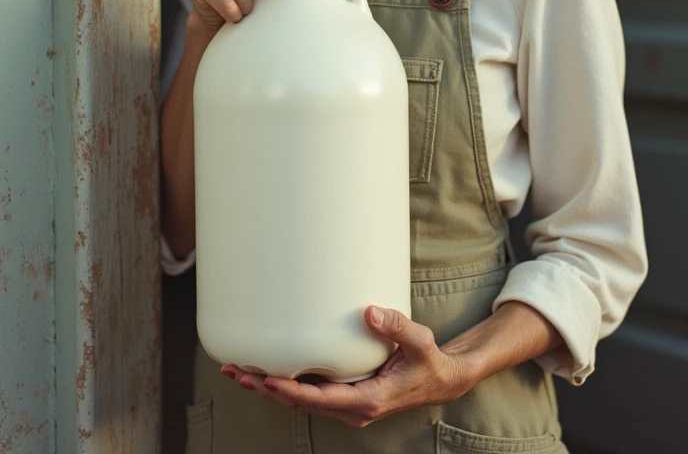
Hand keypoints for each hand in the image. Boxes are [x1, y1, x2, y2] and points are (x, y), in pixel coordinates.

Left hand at [220, 305, 475, 428]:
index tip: (264, 381)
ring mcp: (347, 405)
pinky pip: (310, 394)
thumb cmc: (428, 361)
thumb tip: (368, 312)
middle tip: (235, 372)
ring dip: (270, 388)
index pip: (318, 399)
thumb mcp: (419, 342)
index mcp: (367, 400)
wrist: (440, 380)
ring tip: (239, 372)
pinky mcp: (345, 396)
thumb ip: (395, 327)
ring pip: (301, 400)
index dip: (289, 391)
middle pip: (300, 403)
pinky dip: (286, 385)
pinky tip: (269, 372)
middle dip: (266, 389)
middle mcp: (352, 408)